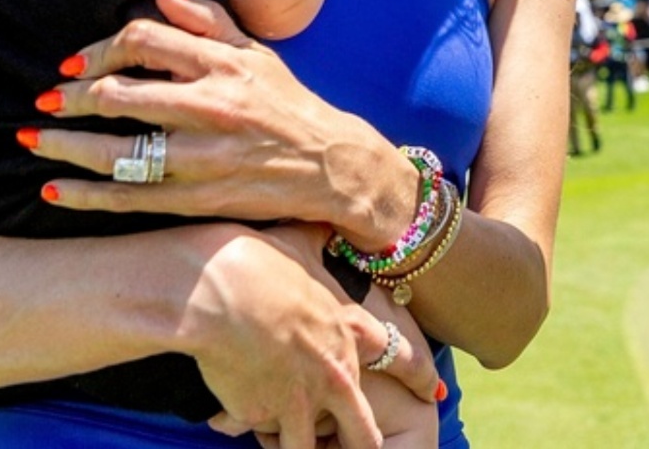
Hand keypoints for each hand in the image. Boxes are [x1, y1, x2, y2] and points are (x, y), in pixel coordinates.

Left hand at [26, 0, 420, 246]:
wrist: (331, 165)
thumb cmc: (287, 104)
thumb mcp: (256, 53)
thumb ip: (208, 20)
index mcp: (223, 64)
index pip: (145, 41)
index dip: (100, 49)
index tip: (74, 64)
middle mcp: (212, 107)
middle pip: (122, 94)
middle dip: (74, 98)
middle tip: (46, 102)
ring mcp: (204, 157)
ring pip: (118, 150)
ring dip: (66, 145)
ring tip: (32, 140)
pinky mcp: (200, 199)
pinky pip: (130, 198)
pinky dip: (86, 196)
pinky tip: (53, 191)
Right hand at [185, 226, 436, 447]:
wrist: (217, 290)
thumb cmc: (257, 260)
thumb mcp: (300, 244)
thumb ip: (318, 245)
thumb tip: (326, 221)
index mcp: (348, 331)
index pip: (400, 358)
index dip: (417, 376)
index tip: (431, 391)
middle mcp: (333, 374)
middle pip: (364, 434)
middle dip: (363, 446)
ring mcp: (299, 400)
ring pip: (306, 448)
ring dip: (296, 444)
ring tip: (286, 441)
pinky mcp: (261, 413)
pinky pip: (251, 429)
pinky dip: (239, 423)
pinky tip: (226, 414)